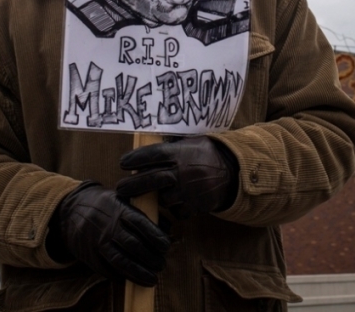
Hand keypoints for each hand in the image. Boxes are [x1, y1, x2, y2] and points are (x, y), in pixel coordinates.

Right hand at [49, 182, 169, 286]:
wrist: (71, 211)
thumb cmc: (105, 205)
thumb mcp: (123, 199)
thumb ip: (146, 212)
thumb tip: (168, 228)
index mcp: (118, 210)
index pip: (140, 223)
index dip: (155, 236)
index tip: (166, 246)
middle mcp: (108, 227)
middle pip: (133, 246)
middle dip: (151, 258)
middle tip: (161, 264)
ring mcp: (97, 243)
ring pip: (121, 262)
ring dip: (139, 273)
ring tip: (152, 278)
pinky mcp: (90, 256)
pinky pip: (108, 271)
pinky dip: (123, 277)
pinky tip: (134, 279)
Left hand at [116, 136, 238, 219]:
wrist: (234, 172)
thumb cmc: (208, 154)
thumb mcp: (191, 142)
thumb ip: (172, 146)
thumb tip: (146, 143)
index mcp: (181, 152)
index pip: (152, 154)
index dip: (135, 159)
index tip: (122, 162)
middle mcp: (183, 171)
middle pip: (151, 179)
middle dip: (132, 185)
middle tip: (120, 188)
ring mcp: (189, 191)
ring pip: (163, 199)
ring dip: (156, 197)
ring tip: (151, 194)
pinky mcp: (196, 206)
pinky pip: (178, 212)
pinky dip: (174, 209)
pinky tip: (174, 202)